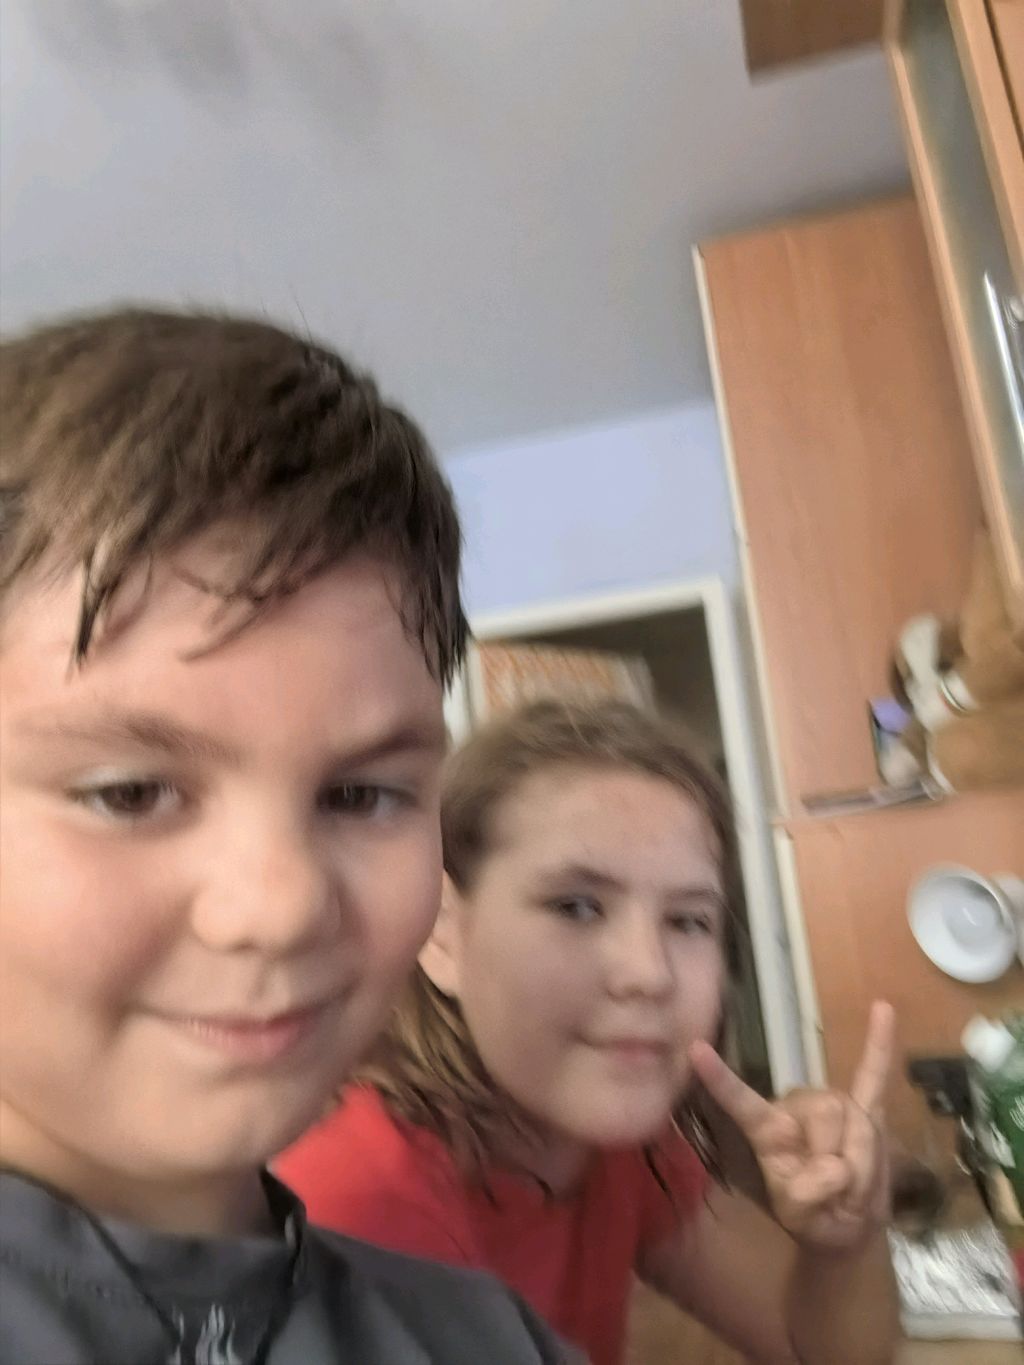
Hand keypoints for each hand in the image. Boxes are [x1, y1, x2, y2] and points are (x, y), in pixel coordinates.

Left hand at [689, 1001, 893, 1251]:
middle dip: (839, 1164)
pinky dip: (880, 1042)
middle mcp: (797, 1106)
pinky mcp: (868, 1108)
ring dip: (864, 1163)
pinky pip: (875, 1073)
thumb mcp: (805, 1217)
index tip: (695, 1049)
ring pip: (857, 1121)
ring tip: (853, 1185)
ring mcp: (834, 1105)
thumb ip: (812, 1192)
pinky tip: (883, 1007)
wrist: (848, 1229)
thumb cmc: (816, 1217)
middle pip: (826, 1116)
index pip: (741, 1100)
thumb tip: (835, 1168)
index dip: (720, 1080)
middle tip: (837, 1193)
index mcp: (770, 1129)